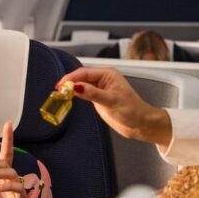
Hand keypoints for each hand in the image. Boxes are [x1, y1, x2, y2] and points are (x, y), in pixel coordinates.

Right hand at [58, 66, 172, 145]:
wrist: (140, 124)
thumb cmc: (134, 110)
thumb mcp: (112, 101)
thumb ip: (93, 94)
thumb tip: (77, 87)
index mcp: (108, 75)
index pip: (84, 73)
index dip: (70, 78)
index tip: (60, 85)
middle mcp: (103, 80)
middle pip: (80, 77)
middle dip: (68, 83)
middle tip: (58, 91)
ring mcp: (100, 90)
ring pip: (80, 85)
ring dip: (70, 89)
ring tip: (60, 95)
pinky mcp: (98, 99)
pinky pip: (83, 94)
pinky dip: (75, 95)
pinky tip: (69, 98)